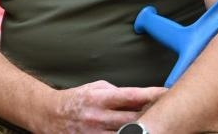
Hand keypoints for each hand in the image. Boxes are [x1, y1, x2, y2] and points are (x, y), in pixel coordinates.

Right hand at [41, 80, 165, 133]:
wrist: (49, 115)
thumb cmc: (76, 99)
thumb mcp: (95, 88)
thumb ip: (116, 92)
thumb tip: (138, 97)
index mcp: (100, 98)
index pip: (132, 96)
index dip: (152, 94)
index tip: (167, 93)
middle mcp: (99, 117)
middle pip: (134, 118)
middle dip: (152, 115)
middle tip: (168, 112)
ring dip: (141, 130)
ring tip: (155, 126)